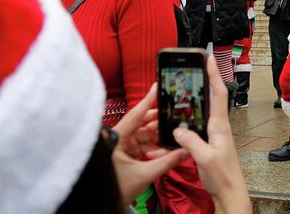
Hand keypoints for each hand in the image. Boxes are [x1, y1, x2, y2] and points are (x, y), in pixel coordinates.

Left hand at [111, 83, 188, 207]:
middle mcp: (117, 138)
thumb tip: (186, 151)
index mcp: (116, 138)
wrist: (103, 204)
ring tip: (173, 136)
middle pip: (141, 123)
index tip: (158, 87)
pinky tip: (166, 149)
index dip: (148, 100)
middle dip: (158, 122)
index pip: (135, 114)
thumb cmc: (115, 189)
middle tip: (174, 115)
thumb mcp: (143, 175)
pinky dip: (154, 147)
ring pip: (144, 135)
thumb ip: (167, 162)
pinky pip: (142, 145)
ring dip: (158, 137)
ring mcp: (121, 146)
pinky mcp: (125, 154)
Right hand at [174, 55, 251, 213]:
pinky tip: (180, 118)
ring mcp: (215, 134)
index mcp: (219, 126)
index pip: (218, 93)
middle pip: (212, 97)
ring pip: (204, 110)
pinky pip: (198, 125)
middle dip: (204, 80)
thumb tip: (177, 129)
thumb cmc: (222, 176)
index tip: (209, 58)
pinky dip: (190, 118)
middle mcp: (218, 126)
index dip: (214, 74)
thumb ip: (191, 142)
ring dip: (196, 98)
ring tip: (186, 86)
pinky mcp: (209, 142)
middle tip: (194, 66)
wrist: (230, 193)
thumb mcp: (205, 158)